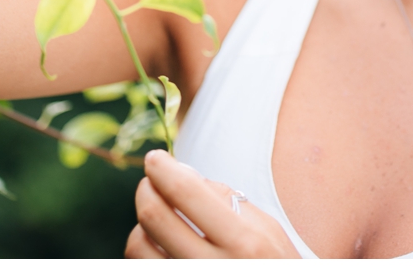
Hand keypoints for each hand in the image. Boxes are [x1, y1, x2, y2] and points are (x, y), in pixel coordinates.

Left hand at [125, 150, 299, 258]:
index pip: (186, 192)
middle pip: (153, 216)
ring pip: (137, 246)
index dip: (162, 168)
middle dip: (146, 188)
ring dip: (142, 223)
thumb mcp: (267, 229)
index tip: (155, 158)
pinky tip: (159, 242)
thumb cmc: (274, 263)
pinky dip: (144, 248)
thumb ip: (226, 199)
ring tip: (159, 216)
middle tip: (151, 180)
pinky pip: (141, 265)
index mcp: (243, 242)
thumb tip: (179, 171)